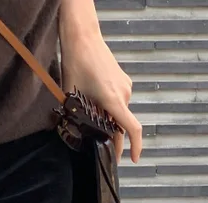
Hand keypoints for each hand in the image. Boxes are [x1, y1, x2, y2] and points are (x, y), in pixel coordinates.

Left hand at [60, 30, 142, 162]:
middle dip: (114, 138)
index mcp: (113, 100)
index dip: (135, 147)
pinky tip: (95, 104)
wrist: (83, 37)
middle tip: (104, 149)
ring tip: (92, 119)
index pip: (132, 129)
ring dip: (109, 120)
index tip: (133, 159)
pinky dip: (111, 108)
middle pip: (122, 124)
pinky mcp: (123, 81)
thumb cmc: (76, 63)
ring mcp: (125, 86)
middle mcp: (124, 94)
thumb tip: (77, 135)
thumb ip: (79, 117)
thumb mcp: (73, 96)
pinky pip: (119, 101)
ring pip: (119, 113)